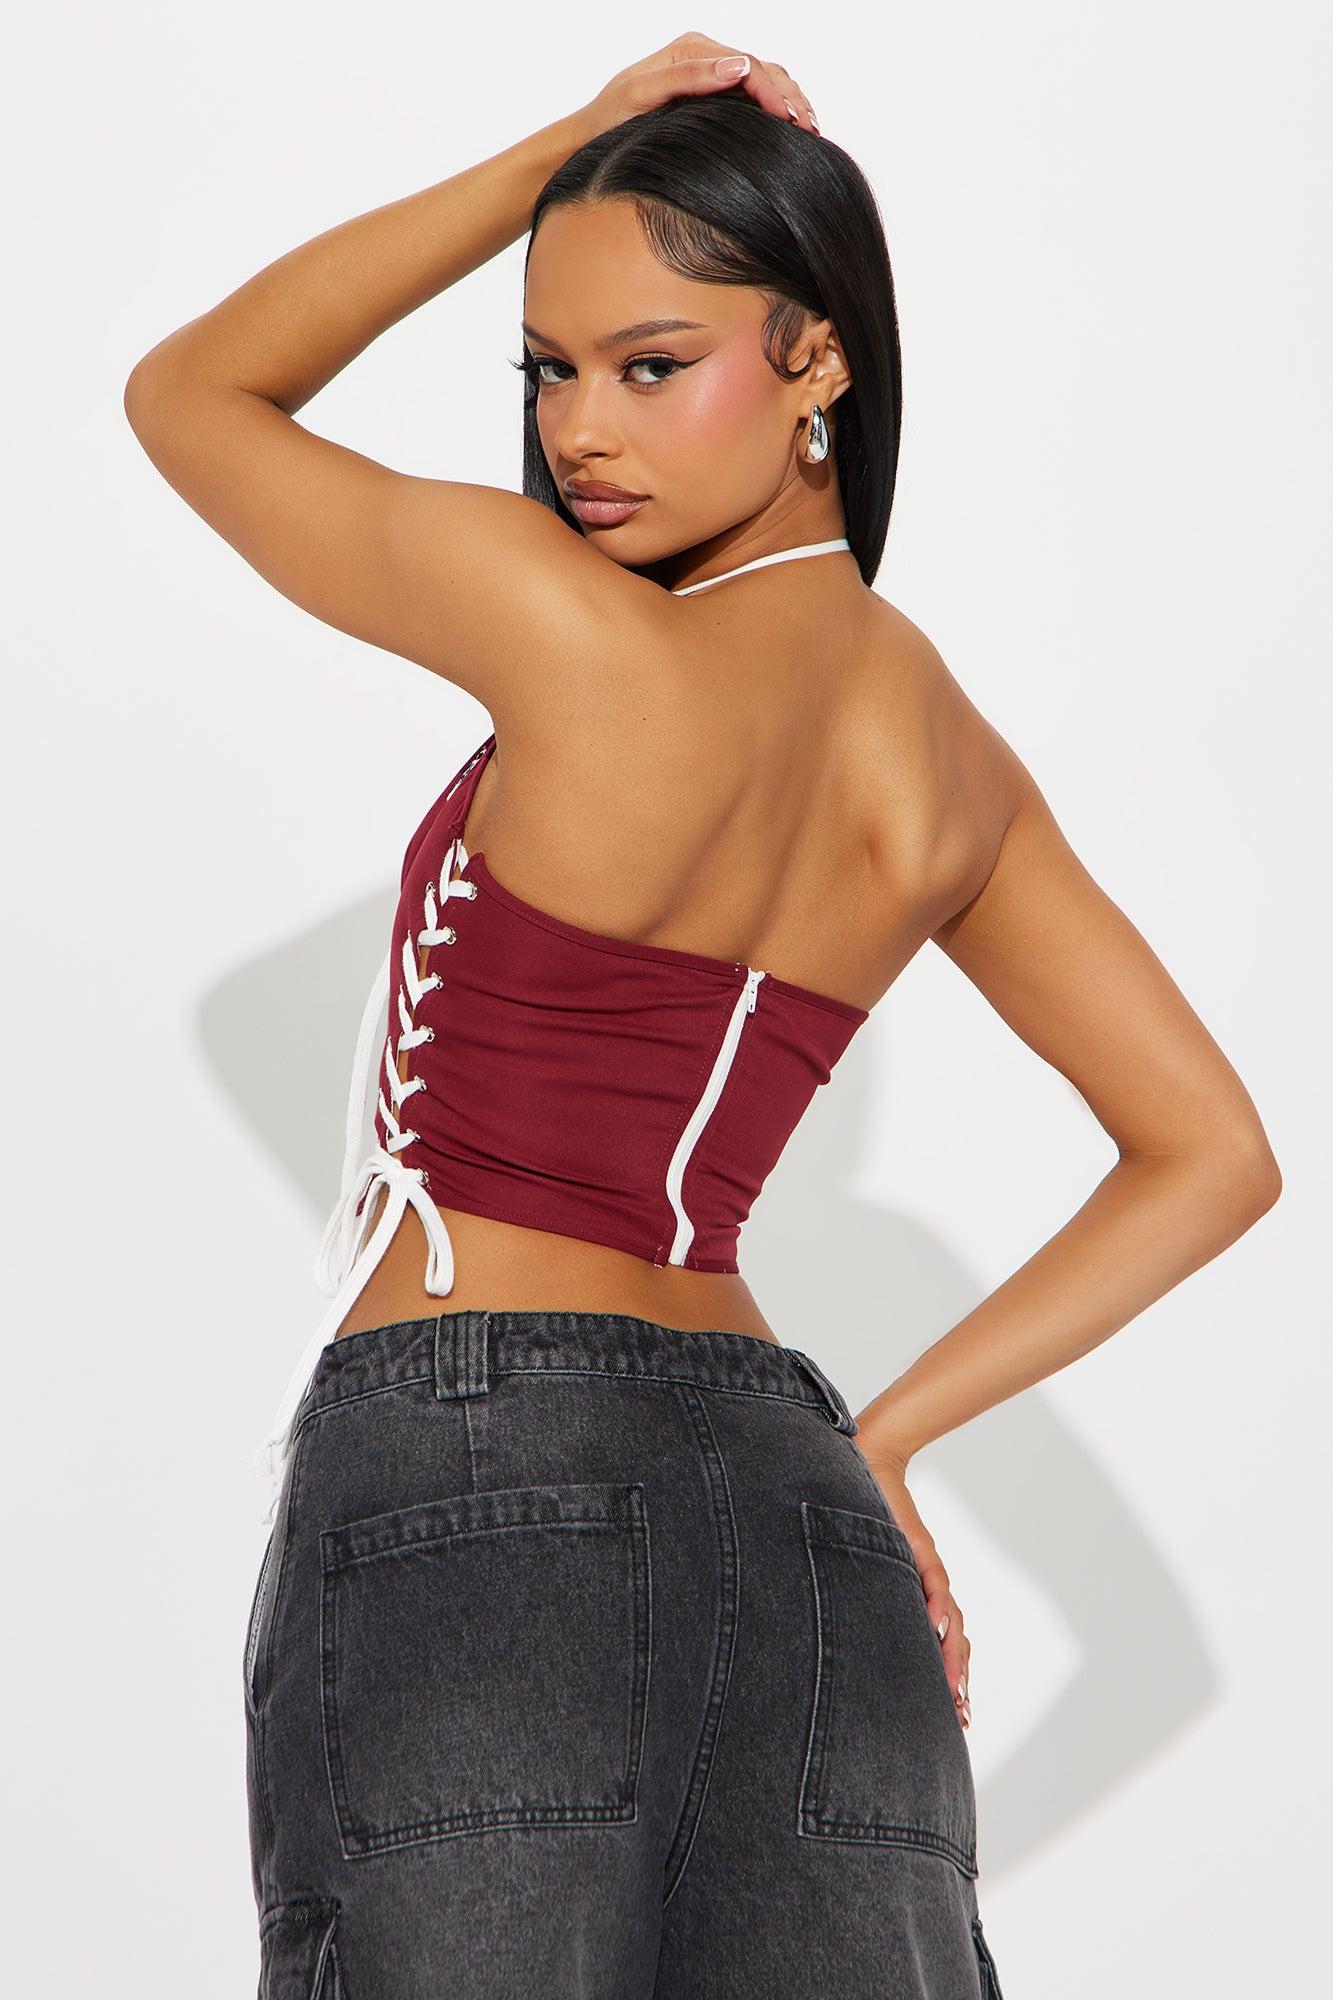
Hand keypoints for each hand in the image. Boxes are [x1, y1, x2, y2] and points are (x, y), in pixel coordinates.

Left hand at [580, 32, 820, 143]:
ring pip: (766, 81)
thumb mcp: (644, 94)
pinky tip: (792, 130)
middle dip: (791, 98)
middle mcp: (707, 57)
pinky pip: (756, 98)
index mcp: (693, 50)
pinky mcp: (716, 98)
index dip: (774, 92)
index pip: (748, 64)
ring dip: (791, 102)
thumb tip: (737, 66)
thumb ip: (689, 78)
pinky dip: (779, 110)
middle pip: (764, 70)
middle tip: (811, 129)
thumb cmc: (612, 120)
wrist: (593, 138)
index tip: (791, 120)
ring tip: (811, 130)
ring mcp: (713, 77)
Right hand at [855, 1434, 972, 1730]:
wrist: (868, 1461)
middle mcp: (927, 1586)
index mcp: (915, 1593)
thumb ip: (858, 1589)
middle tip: (961, 1718)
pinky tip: (936, 1627)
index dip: (947, 1677)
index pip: (937, 1642)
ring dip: (952, 1656)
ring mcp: (925, 1567)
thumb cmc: (861, 1511)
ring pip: (949, 1620)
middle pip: (952, 1641)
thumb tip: (835, 1621)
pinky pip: (932, 1580)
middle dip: (956, 1680)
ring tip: (953, 1690)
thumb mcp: (859, 1560)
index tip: (954, 1714)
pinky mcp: (916, 1545)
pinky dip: (935, 1604)